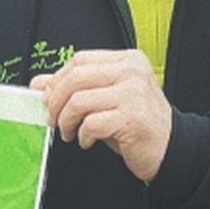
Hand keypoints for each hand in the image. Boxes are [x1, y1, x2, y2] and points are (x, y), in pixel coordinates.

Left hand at [31, 49, 171, 182]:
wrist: (171, 147)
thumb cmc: (136, 121)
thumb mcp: (104, 98)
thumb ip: (73, 87)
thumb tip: (38, 83)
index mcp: (127, 61)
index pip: (79, 61)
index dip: (57, 80)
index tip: (48, 98)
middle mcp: (132, 73)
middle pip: (75, 78)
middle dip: (55, 102)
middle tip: (53, 118)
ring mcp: (134, 94)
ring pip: (79, 101)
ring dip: (66, 121)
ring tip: (70, 132)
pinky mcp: (132, 118)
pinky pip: (91, 124)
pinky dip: (82, 135)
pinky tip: (87, 140)